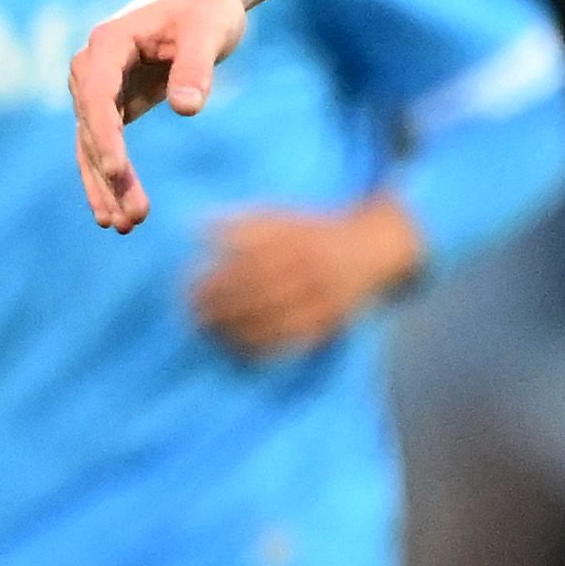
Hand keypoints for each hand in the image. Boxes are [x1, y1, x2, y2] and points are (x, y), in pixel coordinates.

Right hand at [70, 0, 250, 232]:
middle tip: (130, 218)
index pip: (98, 96)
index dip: (106, 136)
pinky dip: (110, 178)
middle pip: (92, 129)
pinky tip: (118, 213)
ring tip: (125, 226)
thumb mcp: (208, 31)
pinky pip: (103, 147)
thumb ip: (195, 67)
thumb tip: (187, 109)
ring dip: (105, 186)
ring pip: (92, 146)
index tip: (118, 172)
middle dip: (108, 175)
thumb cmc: (205, 8)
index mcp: (108, 42)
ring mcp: (96, 88)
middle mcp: (91, 67)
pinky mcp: (112, 105)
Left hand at [189, 195, 426, 359]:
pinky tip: (241, 350)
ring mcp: (325, 296)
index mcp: (299, 239)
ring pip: (277, 318)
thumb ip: (245, 221)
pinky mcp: (333, 320)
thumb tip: (198, 227)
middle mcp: (313, 267)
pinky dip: (267, 347)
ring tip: (211, 334)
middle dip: (223, 306)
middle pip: (260, 291)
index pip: (249, 261)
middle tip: (194, 315)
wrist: (374, 246)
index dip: (218, 276)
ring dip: (239, 329)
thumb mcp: (285, 215)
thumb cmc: (318, 230)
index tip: (189, 286)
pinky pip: (295, 339)